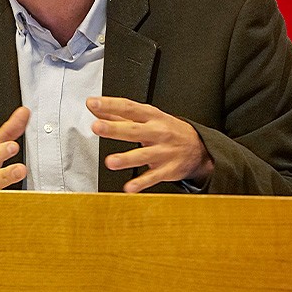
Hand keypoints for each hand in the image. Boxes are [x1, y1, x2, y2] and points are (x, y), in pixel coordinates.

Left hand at [87, 97, 213, 192]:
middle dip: (114, 129)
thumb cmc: (166, 129)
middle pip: (134, 130)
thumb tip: (94, 107)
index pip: (128, 108)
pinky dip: (141, 183)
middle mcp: (157, 132)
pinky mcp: (167, 170)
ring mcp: (163, 152)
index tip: (93, 103)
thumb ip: (118, 114)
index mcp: (151, 116)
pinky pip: (153, 177)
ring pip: (143, 155)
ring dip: (126, 159)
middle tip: (96, 127)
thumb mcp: (147, 117)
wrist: (198, 147)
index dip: (110, 105)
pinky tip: (129, 188)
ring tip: (111, 162)